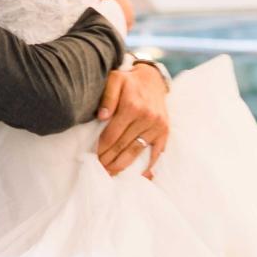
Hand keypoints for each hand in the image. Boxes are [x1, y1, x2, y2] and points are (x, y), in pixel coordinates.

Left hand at [97, 64, 169, 178]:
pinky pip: (156, 152)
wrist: (153, 80)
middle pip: (123, 146)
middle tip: (99, 170)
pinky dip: (148, 165)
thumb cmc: (129, 81)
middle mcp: (146, 117)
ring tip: (111, 173)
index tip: (92, 158)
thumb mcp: (115, 80)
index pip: (112, 135)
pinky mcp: (165, 131)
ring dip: (123, 165)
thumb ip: (107, 97)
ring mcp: (157, 126)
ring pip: (136, 152)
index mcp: (132, 106)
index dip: (101, 148)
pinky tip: (140, 176)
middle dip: (109, 160)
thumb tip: (101, 116)